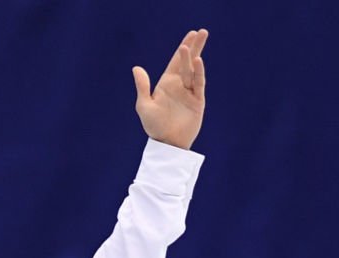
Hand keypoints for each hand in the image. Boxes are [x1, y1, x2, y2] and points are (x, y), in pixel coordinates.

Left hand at [133, 29, 206, 148]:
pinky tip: (197, 61)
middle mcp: (180, 85)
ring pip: (193, 70)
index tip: (191, 35)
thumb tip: (136, 68)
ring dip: (195, 56)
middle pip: (188, 61)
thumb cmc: (154, 126)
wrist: (167, 144)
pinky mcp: (197, 102)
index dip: (183, 48)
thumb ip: (142, 86)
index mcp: (167, 83)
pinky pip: (198, 84)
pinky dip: (199, 72)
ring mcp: (189, 93)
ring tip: (197, 42)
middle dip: (194, 46)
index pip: (176, 61)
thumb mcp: (144, 105)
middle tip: (201, 32)